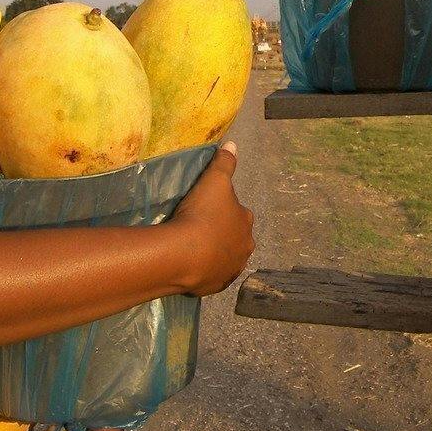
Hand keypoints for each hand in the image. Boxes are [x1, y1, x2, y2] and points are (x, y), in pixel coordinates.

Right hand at [168, 142, 254, 295]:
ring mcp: (231, 270)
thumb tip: (233, 144)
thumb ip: (224, 162)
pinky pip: (211, 276)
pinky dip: (204, 271)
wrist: (185, 255)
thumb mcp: (214, 180)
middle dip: (221, 233)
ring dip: (213, 253)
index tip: (206, 208)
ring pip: (224, 257)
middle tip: (198, 228)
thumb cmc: (202, 214)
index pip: (238, 212)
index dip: (223, 209)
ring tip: (192, 247)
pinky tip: (191, 265)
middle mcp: (245, 248)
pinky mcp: (216, 286)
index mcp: (246, 222)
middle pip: (233, 236)